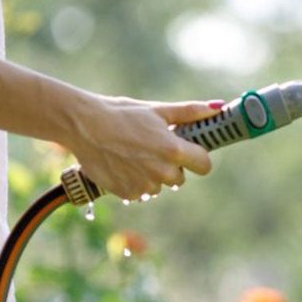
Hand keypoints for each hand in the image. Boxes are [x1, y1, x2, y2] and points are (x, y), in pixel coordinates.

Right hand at [64, 96, 219, 200]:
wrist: (82, 125)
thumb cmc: (121, 114)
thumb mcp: (157, 110)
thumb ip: (190, 112)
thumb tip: (219, 107)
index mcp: (174, 150)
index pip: (204, 166)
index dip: (197, 157)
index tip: (186, 150)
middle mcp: (163, 172)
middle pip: (180, 177)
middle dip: (170, 166)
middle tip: (149, 148)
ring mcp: (145, 185)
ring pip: (159, 186)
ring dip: (151, 175)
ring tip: (131, 154)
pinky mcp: (128, 193)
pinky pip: (140, 192)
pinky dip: (134, 182)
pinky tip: (121, 164)